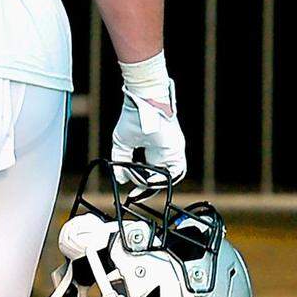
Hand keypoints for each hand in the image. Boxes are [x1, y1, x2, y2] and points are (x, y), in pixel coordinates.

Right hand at [110, 78, 186, 197]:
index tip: (132, 193)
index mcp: (153, 150)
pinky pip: (175, 171)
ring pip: (168, 176)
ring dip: (155, 184)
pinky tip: (150, 179)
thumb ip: (121, 160)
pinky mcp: (177, 150)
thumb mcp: (122, 143)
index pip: (151, 173)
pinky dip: (164, 178)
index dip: (142, 184)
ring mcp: (172, 152)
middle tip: (136, 193)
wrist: (142, 103)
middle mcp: (164, 152)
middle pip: (159, 177)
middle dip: (148, 188)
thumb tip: (119, 178)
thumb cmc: (133, 117)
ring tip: (141, 184)